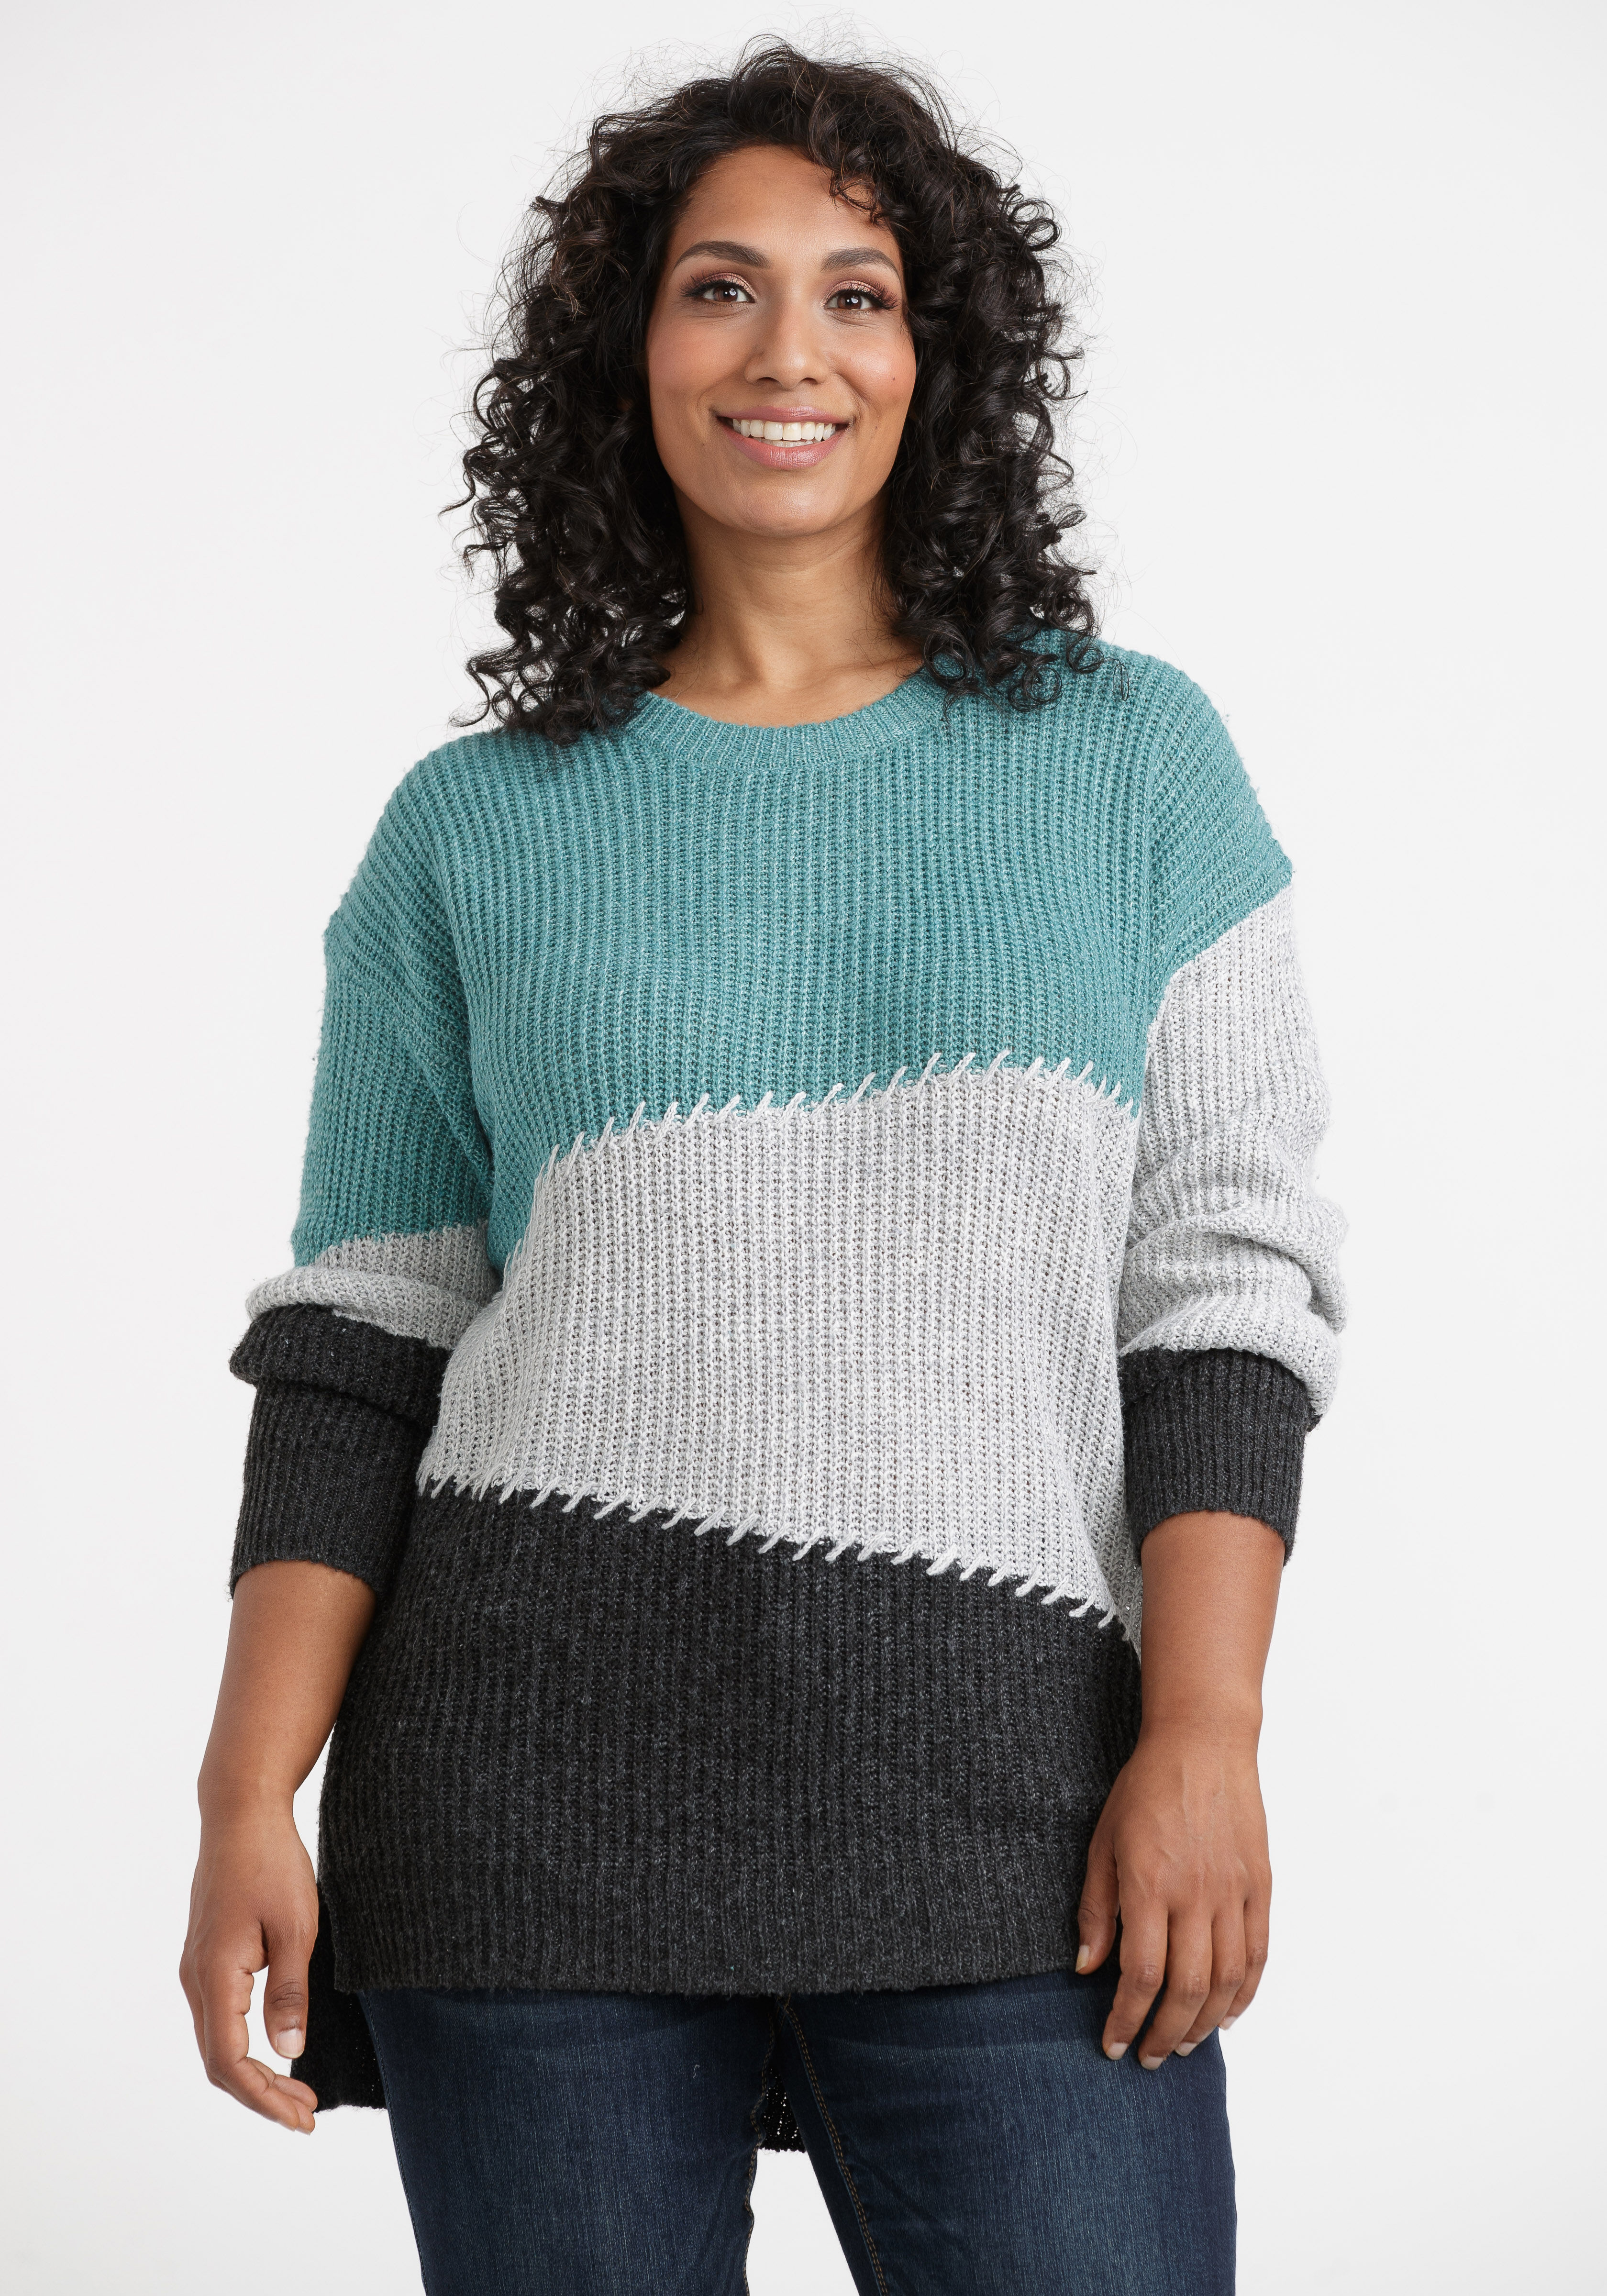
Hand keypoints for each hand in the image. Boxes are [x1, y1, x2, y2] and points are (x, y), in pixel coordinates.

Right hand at [179, 1800, 320, 2131]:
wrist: (241, 1814)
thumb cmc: (272, 1863)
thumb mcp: (296, 1926)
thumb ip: (289, 1992)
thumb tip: (288, 2053)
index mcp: (215, 1975)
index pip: (229, 2062)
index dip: (264, 2098)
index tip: (302, 2118)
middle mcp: (196, 1978)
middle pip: (219, 2062)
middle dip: (262, 2096)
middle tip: (308, 2115)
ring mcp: (197, 1968)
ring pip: (217, 2042)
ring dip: (255, 2074)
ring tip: (299, 2093)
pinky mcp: (207, 1957)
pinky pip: (220, 2018)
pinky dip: (246, 2046)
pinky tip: (276, 2050)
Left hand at [1076, 1720, 1270, 2066]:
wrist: (1203, 1743)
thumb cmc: (1146, 1788)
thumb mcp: (1103, 1841)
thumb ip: (1097, 1908)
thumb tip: (1087, 1967)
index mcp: (1151, 1884)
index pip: (1141, 1975)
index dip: (1126, 2018)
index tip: (1113, 2044)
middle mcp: (1197, 1894)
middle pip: (1187, 1989)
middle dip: (1164, 2034)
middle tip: (1148, 2056)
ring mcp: (1234, 1892)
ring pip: (1226, 1981)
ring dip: (1204, 2023)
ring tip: (1182, 2044)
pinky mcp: (1260, 1887)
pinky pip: (1258, 1955)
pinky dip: (1244, 1994)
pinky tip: (1227, 2015)